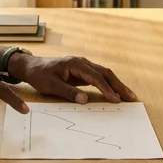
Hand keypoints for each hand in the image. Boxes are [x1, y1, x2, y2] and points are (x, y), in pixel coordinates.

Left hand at [12, 54, 136, 104]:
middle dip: (119, 85)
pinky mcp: (82, 71)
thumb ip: (68, 92)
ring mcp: (83, 66)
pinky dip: (108, 84)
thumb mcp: (51, 85)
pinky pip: (99, 77)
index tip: (115, 99)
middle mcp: (82, 62)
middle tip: (131, 97)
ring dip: (116, 84)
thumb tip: (84, 100)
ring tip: (128, 95)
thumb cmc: (39, 75)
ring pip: (104, 74)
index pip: (95, 77)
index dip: (106, 88)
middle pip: (105, 73)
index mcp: (75, 64)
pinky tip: (115, 93)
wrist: (31, 66)